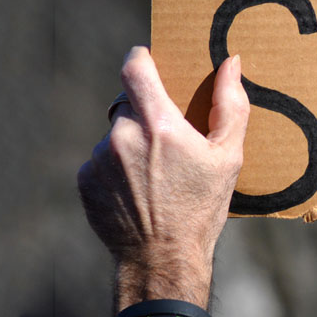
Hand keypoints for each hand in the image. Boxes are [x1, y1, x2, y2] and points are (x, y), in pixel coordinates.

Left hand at [77, 47, 248, 310]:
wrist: (162, 258)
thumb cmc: (202, 207)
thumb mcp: (229, 156)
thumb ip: (231, 105)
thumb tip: (231, 63)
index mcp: (159, 124)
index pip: (135, 67)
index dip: (141, 57)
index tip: (150, 60)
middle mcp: (123, 136)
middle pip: (129, 102)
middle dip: (147, 111)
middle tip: (168, 137)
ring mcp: (99, 158)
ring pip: (116, 132)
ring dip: (132, 141)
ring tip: (155, 173)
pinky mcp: (85, 179)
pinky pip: (101, 158)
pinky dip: (117, 166)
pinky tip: (137, 188)